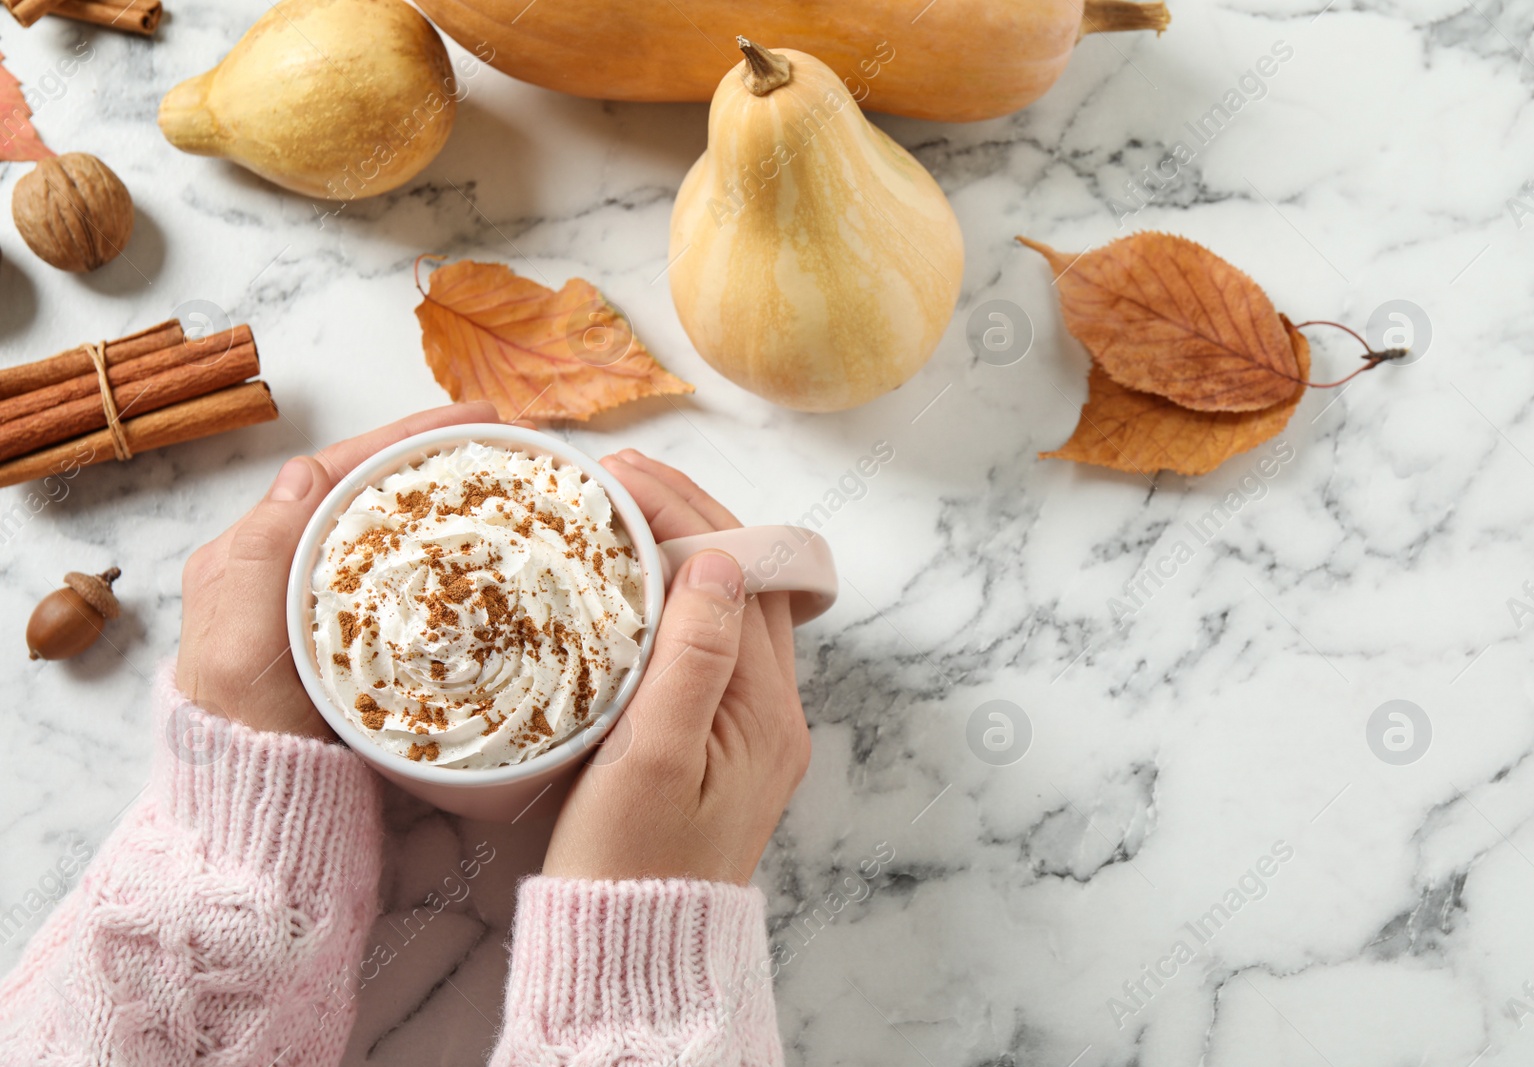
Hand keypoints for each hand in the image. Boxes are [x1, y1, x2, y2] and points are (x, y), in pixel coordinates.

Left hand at [175, 402, 498, 739]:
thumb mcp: (237, 642)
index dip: (406, 438)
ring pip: (392, 530)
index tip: (475, 419)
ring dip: (447, 500)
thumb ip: (262, 555)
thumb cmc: (245, 728)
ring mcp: (328, 602)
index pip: (338, 472)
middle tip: (507, 440)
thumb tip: (307, 469)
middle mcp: (288, 568)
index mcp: (253, 555)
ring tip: (508, 480)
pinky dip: (449, 555)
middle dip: (436, 457)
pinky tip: (488, 552)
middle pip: (371, 490)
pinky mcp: (362, 638)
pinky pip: (409, 578)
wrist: (261, 804)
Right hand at [542, 450, 811, 883]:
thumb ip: (692, 660)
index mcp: (765, 710)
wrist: (629, 955)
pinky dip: (673, 598)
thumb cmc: (628, 869)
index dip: (686, 512)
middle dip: (688, 516)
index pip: (743, 574)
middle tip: (616, 475)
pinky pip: (708, 643)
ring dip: (682, 551)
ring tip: (619, 511)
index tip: (621, 474)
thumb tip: (720, 563)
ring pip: (728, 608)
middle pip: (746, 581)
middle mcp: (772, 712)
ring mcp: (748, 727)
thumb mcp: (651, 761)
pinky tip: (629, 586)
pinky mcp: (716, 742)